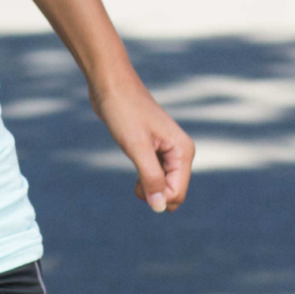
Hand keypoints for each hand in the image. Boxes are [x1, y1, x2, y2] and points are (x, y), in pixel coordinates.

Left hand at [93, 75, 193, 212]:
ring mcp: (168, 151)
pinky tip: (135, 173)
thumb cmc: (124, 111)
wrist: (111, 86)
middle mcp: (180, 152)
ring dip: (148, 188)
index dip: (158, 198)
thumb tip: (160, 207)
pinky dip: (145, 181)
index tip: (137, 186)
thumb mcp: (137, 147)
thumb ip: (151, 177)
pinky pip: (155, 176)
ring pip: (164, 185)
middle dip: (154, 194)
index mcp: (183, 151)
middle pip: (173, 191)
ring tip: (134, 179)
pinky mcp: (154, 149)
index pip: (177, 192)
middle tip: (135, 183)